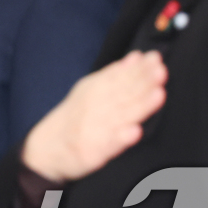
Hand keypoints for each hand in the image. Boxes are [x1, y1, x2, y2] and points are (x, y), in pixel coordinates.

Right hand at [22, 51, 167, 182]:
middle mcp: (95, 107)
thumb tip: (136, 56)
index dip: (139, 68)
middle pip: (122, 93)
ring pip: (121, 115)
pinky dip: (122, 138)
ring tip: (158, 95)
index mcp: (95, 90)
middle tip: (160, 71)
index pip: (119, 76)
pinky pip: (110, 145)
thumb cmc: (75, 118)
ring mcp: (95, 129)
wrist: (46, 148)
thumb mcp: (89, 90)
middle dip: (142, 82)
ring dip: (140, 105)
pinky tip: (135, 131)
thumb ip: (114, 74)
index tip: (155, 58)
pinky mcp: (93, 152)